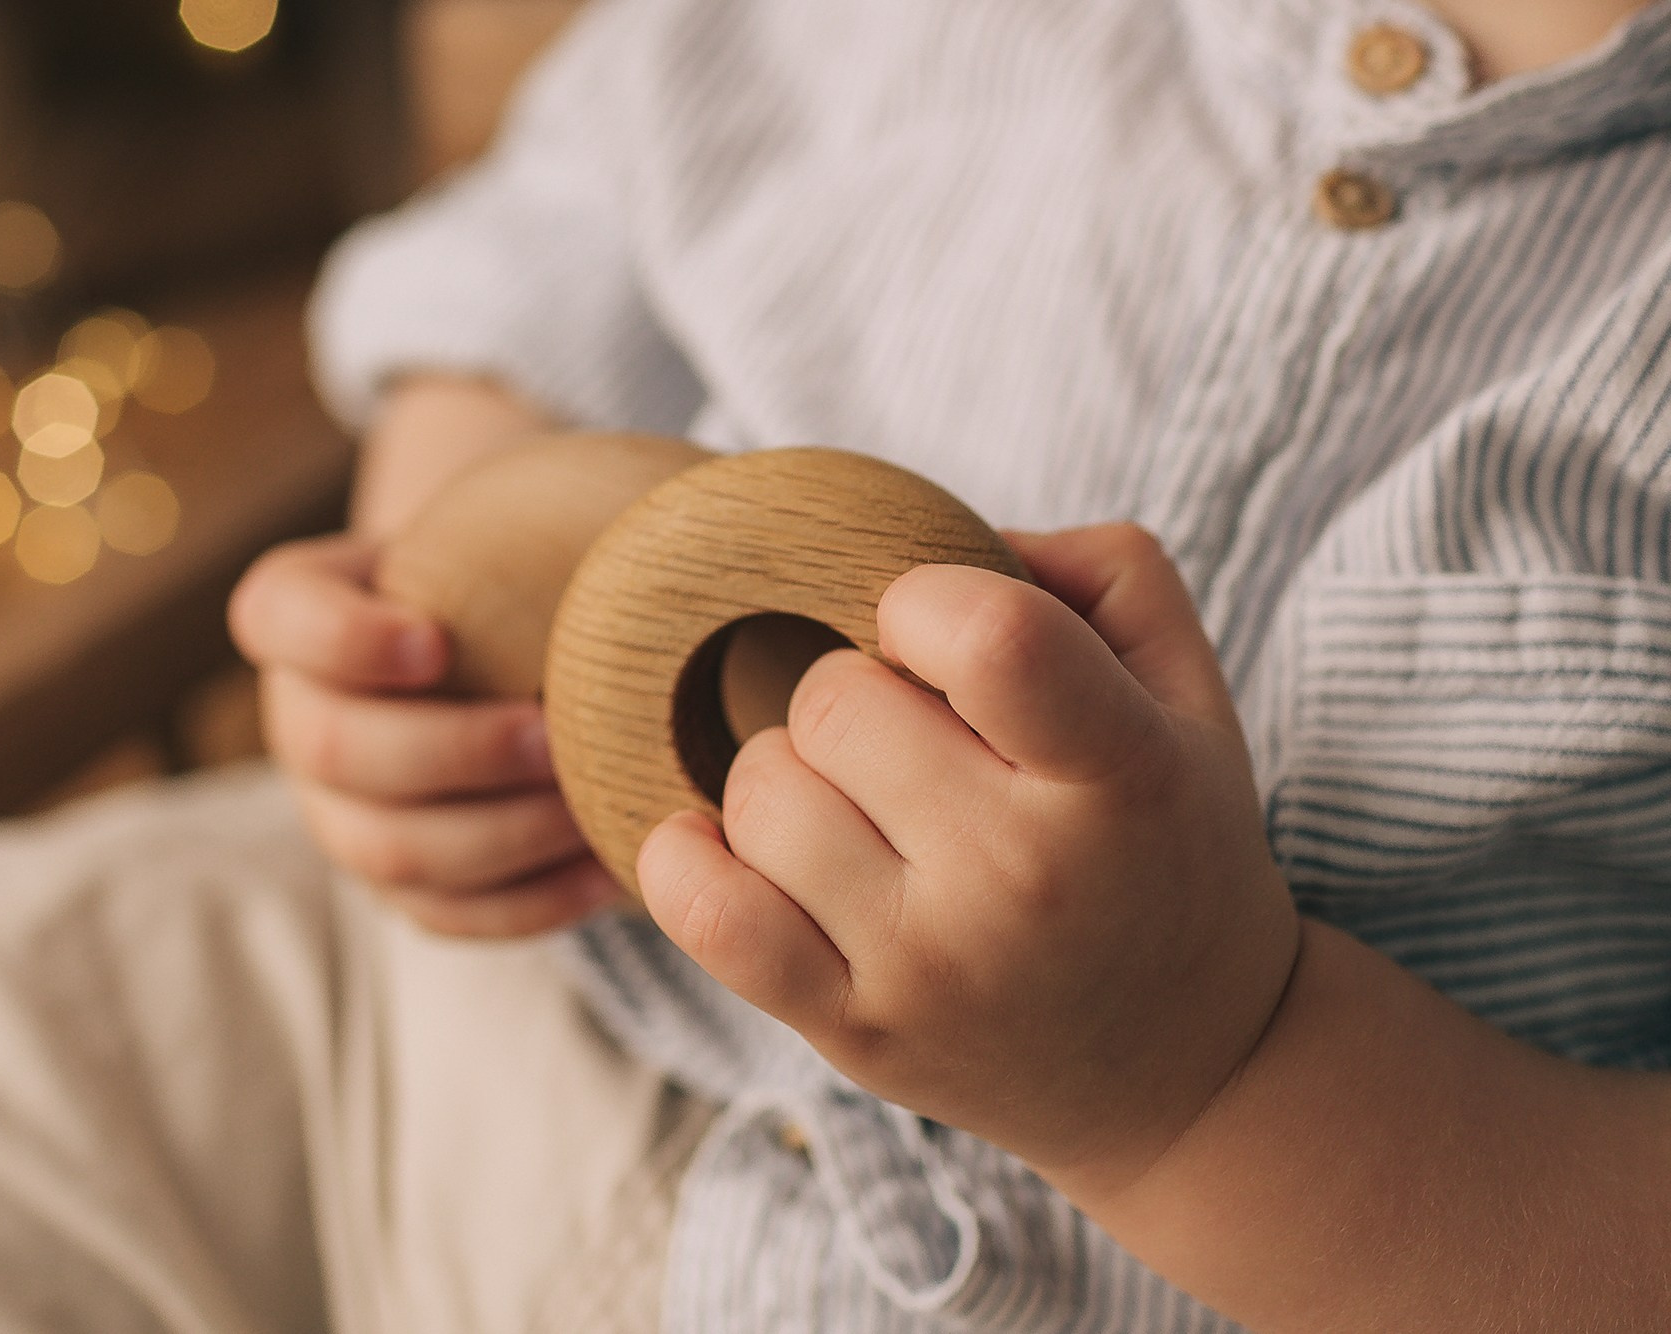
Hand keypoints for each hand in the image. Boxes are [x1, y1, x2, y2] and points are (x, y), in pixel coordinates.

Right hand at [230, 531, 621, 936]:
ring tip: (587, 810)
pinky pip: (444, 913)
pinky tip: (601, 874)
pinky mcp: (395, 881)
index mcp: (297, 614)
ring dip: (497, 837)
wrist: (501, 642)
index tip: (434, 642)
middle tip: (550, 736)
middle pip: (335, 750)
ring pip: (387, 850)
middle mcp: (298, 717)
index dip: (343, 640)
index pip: (279, 617)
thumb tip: (650, 509)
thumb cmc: (502, 567)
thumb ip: (530, 513)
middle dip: (450, 750)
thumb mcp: (496, 520)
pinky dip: (526, 903)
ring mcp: (336, 810)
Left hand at [636, 523, 1300, 1193]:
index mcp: (1125, 777)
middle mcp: (1026, 879)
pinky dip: (688, 856)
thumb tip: (958, 540)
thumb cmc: (1168, 847)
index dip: (927, 602)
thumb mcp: (1190, 698)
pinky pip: (707, 912)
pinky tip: (734, 841)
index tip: (938, 634)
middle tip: (911, 740)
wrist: (1187, 1071)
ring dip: (789, 775)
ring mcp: (930, 966)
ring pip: (762, 792)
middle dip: (855, 689)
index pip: (989, 638)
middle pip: (834, 702)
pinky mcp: (855, 1031)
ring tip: (861, 806)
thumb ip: (1100, 574)